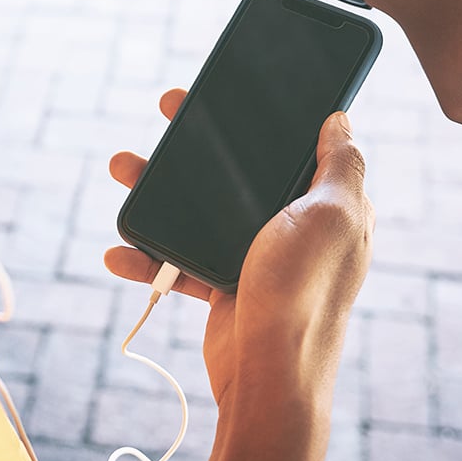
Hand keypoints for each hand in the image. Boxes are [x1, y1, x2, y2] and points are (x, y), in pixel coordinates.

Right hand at [105, 90, 374, 410]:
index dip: (267, 113)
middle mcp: (294, 225)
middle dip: (200, 139)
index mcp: (328, 203)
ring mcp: (256, 254)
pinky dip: (149, 254)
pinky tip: (120, 251)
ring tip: (123, 167)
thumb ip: (340, 164)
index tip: (231, 86)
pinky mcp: (224, 282)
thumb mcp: (332, 215)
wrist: (268, 374)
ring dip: (160, 188)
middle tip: (169, 107)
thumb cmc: (304, 291)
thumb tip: (341, 120)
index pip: (298, 142)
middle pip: (241, 169)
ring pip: (203, 207)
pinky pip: (181, 257)